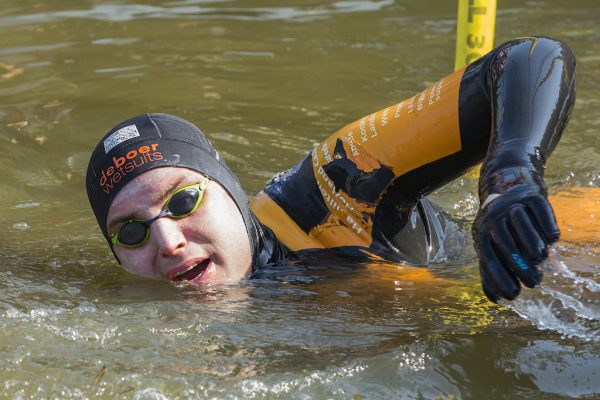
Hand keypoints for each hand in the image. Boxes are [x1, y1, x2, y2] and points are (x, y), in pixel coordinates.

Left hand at [472, 183, 559, 301]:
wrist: (506, 191)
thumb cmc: (500, 229)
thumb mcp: (490, 246)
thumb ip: (491, 271)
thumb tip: (496, 299)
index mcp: (481, 233)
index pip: (488, 258)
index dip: (499, 278)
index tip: (513, 296)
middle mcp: (493, 217)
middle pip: (505, 243)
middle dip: (519, 266)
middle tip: (533, 283)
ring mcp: (512, 204)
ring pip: (520, 222)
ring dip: (531, 243)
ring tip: (540, 260)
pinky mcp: (531, 196)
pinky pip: (539, 208)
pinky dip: (546, 224)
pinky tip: (553, 240)